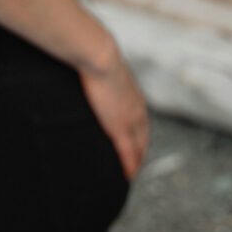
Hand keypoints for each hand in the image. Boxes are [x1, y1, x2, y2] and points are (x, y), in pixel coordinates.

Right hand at [80, 43, 149, 180]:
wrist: (99, 55)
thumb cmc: (96, 56)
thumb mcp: (102, 68)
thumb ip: (100, 76)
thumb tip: (89, 73)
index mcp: (133, 95)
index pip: (141, 122)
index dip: (139, 136)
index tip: (135, 146)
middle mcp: (137, 108)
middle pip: (143, 137)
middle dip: (140, 153)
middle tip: (134, 166)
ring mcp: (129, 118)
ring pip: (138, 147)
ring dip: (136, 162)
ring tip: (130, 174)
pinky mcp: (119, 125)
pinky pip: (127, 152)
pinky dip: (129, 165)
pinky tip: (127, 176)